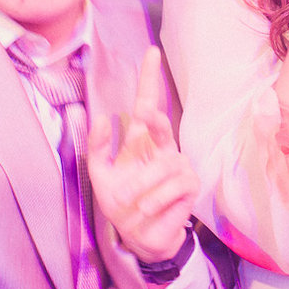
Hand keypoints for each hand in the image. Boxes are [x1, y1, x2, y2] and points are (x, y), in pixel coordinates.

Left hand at [90, 48, 199, 265]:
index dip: (149, 79)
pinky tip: (147, 207)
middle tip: (145, 114)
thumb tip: (100, 116)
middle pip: (162, 122)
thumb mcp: (100, 174)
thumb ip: (98, 146)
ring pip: (161, 165)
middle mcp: (163, 148)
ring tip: (129, 201)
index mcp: (142, 141)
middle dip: (154, 118)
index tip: (151, 52)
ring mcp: (179, 165)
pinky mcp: (190, 184)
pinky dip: (155, 198)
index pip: (147, 103)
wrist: (137, 236)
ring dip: (140, 185)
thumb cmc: (121, 203)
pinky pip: (172, 184)